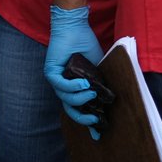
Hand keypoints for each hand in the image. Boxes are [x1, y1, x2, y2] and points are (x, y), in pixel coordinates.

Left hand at [44, 4, 104, 138]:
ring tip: (91, 91)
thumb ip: (102, 84)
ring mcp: (57, 79)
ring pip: (65, 99)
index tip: (98, 133)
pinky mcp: (51, 71)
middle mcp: (65, 86)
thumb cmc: (87, 45)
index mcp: (76, 87)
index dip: (88, 121)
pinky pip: (60, 86)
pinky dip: (72, 86)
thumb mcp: (99, 70)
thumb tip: (110, 101)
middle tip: (94, 118)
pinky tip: (83, 82)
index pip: (80, 108)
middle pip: (70, 109)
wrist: (76, 28)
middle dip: (82, 116)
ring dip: (80, 98)